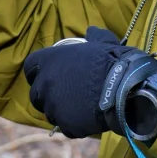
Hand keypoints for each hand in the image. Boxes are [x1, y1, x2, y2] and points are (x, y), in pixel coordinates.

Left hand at [23, 29, 156, 140]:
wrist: (126, 89)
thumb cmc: (114, 62)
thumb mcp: (104, 43)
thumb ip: (94, 36)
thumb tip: (91, 30)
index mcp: (50, 60)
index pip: (30, 67)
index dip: (38, 72)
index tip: (49, 75)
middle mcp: (45, 83)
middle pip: (36, 94)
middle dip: (47, 96)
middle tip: (66, 95)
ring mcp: (53, 106)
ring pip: (50, 113)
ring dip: (61, 111)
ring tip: (81, 107)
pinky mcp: (65, 124)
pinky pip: (66, 127)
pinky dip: (75, 125)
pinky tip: (89, 118)